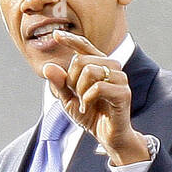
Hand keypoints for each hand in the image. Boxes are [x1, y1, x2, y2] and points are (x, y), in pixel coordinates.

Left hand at [43, 32, 149, 165]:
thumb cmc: (91, 116)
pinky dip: (86, 99)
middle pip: (80, 60)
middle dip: (71, 81)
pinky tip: (87, 108)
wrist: (109, 136)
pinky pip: (97, 87)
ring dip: (80, 90)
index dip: (70, 39)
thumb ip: (59, 85)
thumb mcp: (69, 101)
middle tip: (76, 97)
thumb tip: (47, 67)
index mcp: (99, 65)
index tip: (56, 34)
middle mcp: (112, 67)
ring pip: (89, 71)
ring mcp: (120, 78)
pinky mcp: (123, 92)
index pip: (84, 46)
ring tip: (83, 103)